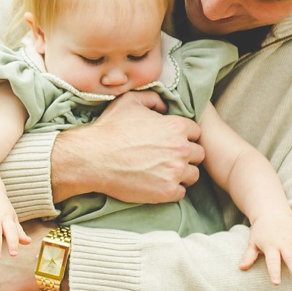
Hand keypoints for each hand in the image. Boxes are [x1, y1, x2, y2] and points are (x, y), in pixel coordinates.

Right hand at [50, 90, 204, 205]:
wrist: (92, 158)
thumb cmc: (110, 129)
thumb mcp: (130, 102)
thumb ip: (153, 99)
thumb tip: (165, 105)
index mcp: (176, 127)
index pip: (196, 132)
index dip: (184, 136)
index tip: (172, 141)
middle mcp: (181, 149)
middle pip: (199, 154)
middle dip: (187, 155)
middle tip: (169, 157)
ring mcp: (175, 172)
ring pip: (193, 174)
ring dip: (182, 173)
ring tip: (165, 172)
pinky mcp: (167, 191)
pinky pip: (182, 192)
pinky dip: (172, 189)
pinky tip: (158, 184)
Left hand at [240, 213, 291, 286]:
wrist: (271, 212)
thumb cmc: (260, 231)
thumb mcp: (252, 243)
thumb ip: (249, 256)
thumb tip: (241, 268)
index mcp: (271, 246)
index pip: (272, 261)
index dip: (274, 272)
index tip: (277, 283)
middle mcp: (284, 242)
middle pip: (291, 258)